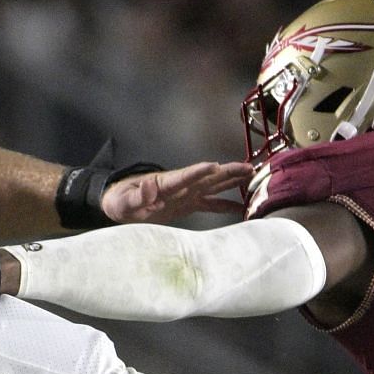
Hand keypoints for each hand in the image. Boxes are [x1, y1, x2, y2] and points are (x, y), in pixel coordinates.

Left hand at [101, 160, 249, 223]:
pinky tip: (242, 207)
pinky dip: (226, 204)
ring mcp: (186, 194)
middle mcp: (180, 186)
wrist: (120, 205)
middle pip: (207, 177)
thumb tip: (147, 187)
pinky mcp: (188, 204)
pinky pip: (211, 203)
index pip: (184, 176)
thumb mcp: (124, 201)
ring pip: (214, 186)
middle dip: (228, 172)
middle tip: (249, 167)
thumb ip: (136, 196)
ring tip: (253, 176)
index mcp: (164, 184)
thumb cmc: (120, 201)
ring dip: (232, 181)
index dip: (199, 172)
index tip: (214, 166)